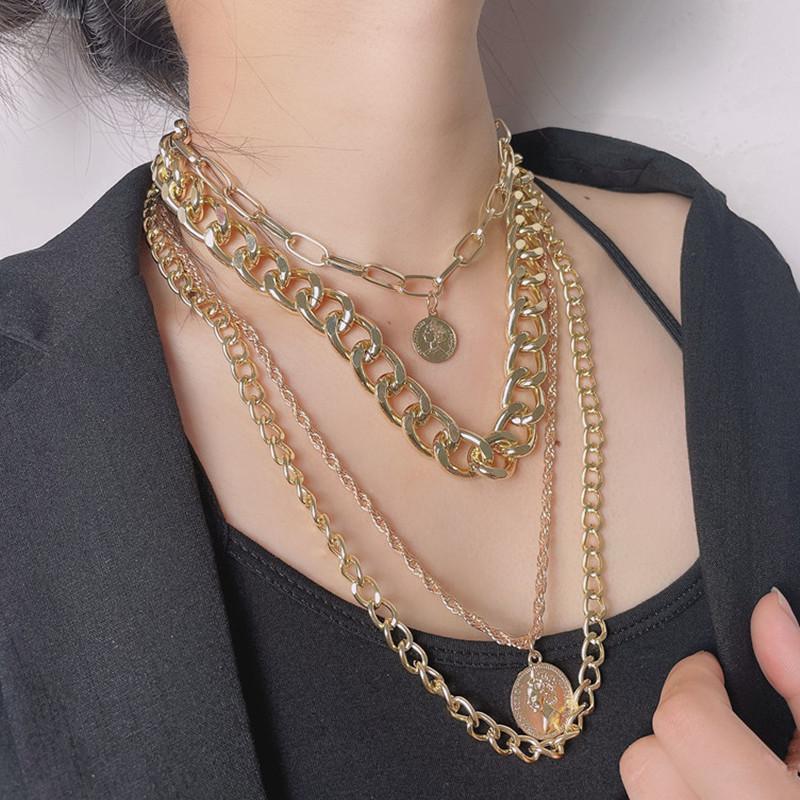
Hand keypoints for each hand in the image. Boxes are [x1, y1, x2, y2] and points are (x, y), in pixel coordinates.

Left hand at [619, 587, 799, 798]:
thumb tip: (767, 610)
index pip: (681, 723)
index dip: (693, 681)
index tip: (714, 672)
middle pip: (645, 764)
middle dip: (677, 731)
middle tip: (725, 723)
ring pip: (645, 798)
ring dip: (678, 772)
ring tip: (736, 770)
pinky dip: (685, 798)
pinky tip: (729, 795)